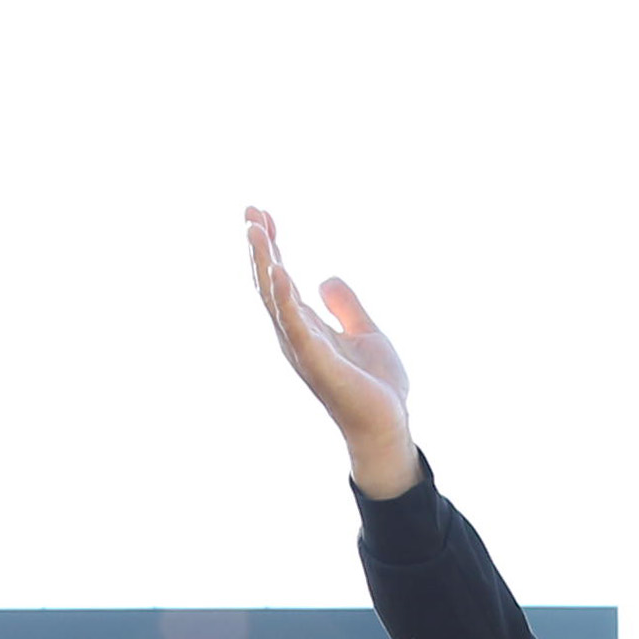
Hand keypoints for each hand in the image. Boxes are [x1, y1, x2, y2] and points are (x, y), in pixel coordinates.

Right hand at [245, 206, 420, 499]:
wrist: (388, 427)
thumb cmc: (376, 387)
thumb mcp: (364, 332)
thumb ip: (345, 306)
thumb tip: (325, 278)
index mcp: (305, 328)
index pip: (280, 279)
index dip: (271, 246)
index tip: (262, 213)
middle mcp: (296, 337)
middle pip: (269, 284)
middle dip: (259, 247)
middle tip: (250, 210)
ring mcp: (303, 350)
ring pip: (275, 299)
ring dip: (264, 263)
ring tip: (255, 229)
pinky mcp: (318, 363)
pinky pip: (296, 326)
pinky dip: (285, 299)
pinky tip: (278, 270)